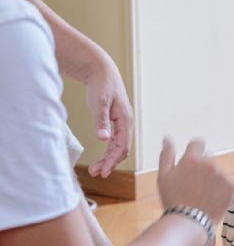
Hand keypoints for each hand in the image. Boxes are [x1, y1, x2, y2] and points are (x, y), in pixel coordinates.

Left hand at [86, 60, 133, 177]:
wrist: (101, 71)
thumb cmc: (101, 84)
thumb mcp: (99, 102)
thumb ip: (101, 121)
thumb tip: (104, 139)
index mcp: (126, 119)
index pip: (123, 146)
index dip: (113, 160)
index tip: (102, 171)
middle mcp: (126, 123)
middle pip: (121, 149)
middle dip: (110, 162)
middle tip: (96, 174)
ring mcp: (121, 123)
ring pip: (118, 146)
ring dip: (108, 158)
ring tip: (95, 169)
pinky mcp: (115, 122)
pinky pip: (115, 141)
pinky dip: (108, 151)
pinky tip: (100, 157)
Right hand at [157, 138, 233, 222]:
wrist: (190, 223)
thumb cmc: (173, 201)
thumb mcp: (164, 177)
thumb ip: (167, 155)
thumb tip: (167, 138)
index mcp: (192, 159)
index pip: (198, 143)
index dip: (194, 152)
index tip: (191, 165)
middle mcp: (209, 163)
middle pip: (208, 158)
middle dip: (202, 168)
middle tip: (194, 186)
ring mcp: (222, 174)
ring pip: (218, 171)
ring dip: (212, 178)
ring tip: (202, 195)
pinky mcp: (231, 185)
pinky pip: (226, 181)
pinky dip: (221, 188)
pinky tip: (211, 199)